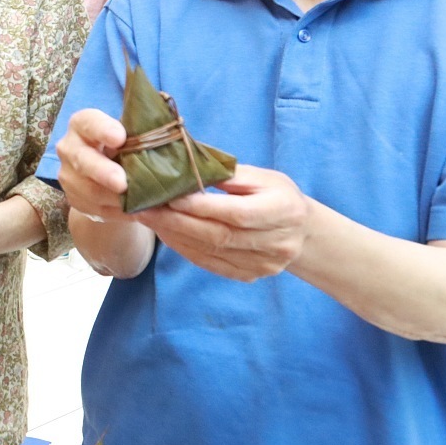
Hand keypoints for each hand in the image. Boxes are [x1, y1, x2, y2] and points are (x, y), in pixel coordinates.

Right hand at [54, 108, 131, 222]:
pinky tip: (142, 212)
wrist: (106, 172)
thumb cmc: (123, 144)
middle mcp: (70, 148)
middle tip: (122, 183)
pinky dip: (122, 213)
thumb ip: (141, 133)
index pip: (88, 123)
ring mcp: (68, 176)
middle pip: (83, 160)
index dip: (102, 130)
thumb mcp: (129, 133)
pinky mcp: (75, 199)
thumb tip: (171, 135)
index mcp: (82, 124)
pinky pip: (99, 210)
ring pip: (90, 191)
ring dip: (116, 199)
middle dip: (103, 172)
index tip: (120, 137)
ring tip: (142, 202)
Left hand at [133, 164, 312, 282]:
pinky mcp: (250, 275)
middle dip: (176, 222)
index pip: (235, 213)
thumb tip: (189, 169)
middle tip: (144, 208)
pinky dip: (184, 249)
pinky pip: (210, 264)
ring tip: (148, 219)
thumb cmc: (278, 195)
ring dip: (175, 235)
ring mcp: (263, 264)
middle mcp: (276, 243)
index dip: (200, 207)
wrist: (302, 232)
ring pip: (210, 252)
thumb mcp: (263, 177)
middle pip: (219, 236)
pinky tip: (166, 234)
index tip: (168, 196)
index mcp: (284, 211)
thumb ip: (230, 175)